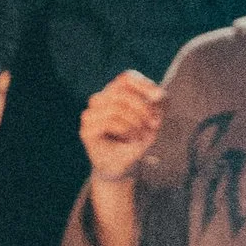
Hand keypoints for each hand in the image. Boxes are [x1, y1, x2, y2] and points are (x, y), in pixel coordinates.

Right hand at [79, 69, 164, 187]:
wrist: (124, 167)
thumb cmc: (138, 140)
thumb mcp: (154, 119)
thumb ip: (158, 103)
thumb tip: (157, 95)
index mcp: (114, 93)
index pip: (126, 77)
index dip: (143, 85)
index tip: (159, 99)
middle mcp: (99, 101)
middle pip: (122, 92)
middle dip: (143, 108)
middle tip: (154, 125)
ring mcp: (90, 115)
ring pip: (116, 107)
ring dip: (135, 122)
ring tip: (140, 135)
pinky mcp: (86, 131)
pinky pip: (109, 122)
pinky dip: (126, 130)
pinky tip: (130, 139)